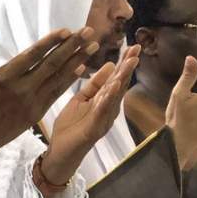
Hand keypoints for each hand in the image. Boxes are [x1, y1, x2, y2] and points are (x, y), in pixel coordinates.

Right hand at [0, 28, 96, 165]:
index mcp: (4, 78)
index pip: (33, 56)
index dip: (51, 42)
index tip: (67, 30)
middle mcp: (21, 90)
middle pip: (52, 64)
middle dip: (72, 47)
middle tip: (88, 31)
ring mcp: (30, 103)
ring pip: (58, 78)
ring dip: (77, 61)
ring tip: (92, 46)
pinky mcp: (35, 114)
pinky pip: (56, 93)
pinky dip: (69, 80)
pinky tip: (82, 69)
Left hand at [40, 45, 139, 183]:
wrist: (60, 151)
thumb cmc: (70, 126)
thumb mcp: (81, 99)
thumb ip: (94, 84)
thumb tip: (110, 64)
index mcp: (104, 100)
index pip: (116, 78)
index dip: (124, 62)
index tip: (133, 46)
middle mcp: (108, 109)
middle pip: (120, 84)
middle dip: (128, 66)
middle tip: (137, 49)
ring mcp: (103, 118)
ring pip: (115, 96)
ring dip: (122, 78)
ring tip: (130, 62)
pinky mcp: (94, 128)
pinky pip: (102, 111)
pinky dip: (109, 98)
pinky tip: (114, 86)